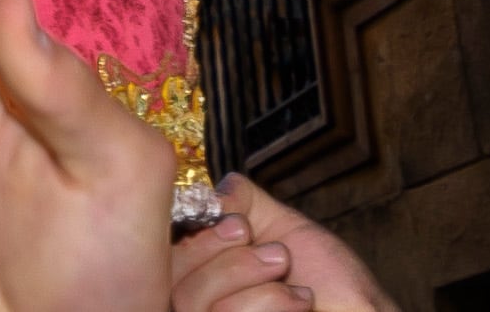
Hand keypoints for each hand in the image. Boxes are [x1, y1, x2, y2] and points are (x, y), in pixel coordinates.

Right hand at [173, 179, 387, 311]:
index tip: (240, 227)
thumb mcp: (281, 227)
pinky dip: (271, 303)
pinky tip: (300, 304)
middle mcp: (200, 304)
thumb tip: (212, 191)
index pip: (162, 253)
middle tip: (276, 255)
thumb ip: (243, 201)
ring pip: (194, 301)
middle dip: (232, 259)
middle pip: (173, 278)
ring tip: (291, 281)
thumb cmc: (328, 284)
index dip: (194, 236)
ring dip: (256, 282)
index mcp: (204, 273)